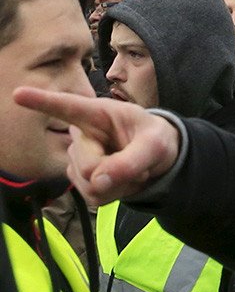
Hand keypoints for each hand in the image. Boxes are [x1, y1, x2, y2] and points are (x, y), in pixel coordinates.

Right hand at [11, 87, 180, 204]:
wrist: (159, 159)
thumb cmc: (155, 139)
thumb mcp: (156, 145)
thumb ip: (131, 161)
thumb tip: (98, 182)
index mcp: (97, 114)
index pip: (66, 107)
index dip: (42, 101)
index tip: (19, 93)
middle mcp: (81, 135)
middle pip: (86, 166)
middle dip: (116, 172)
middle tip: (140, 163)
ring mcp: (78, 159)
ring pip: (89, 185)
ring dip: (120, 185)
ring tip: (133, 169)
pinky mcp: (81, 180)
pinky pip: (95, 198)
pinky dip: (117, 194)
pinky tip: (125, 181)